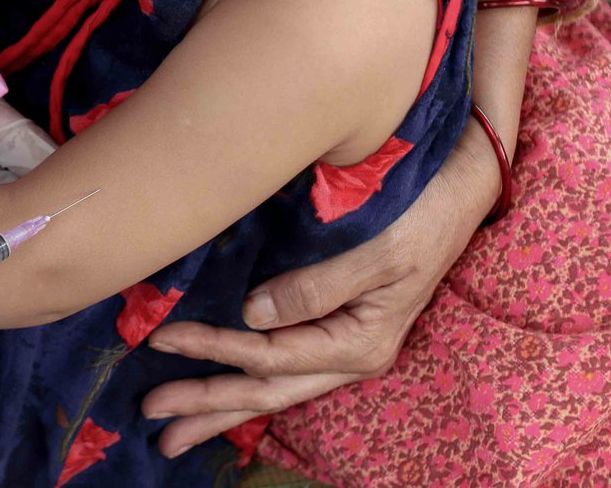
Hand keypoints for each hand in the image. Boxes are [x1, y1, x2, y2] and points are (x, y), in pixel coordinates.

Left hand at [140, 125, 498, 457]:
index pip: (270, 358)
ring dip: (220, 403)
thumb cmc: (422, 215)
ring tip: (172, 422)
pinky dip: (243, 376)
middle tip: (152, 412)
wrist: (458, 188)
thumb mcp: (377, 252)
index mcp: (359, 344)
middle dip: (207, 404)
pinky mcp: (335, 324)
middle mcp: (349, 353)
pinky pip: (280, 362)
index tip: (161, 337)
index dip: (213, 350)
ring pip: (272, 384)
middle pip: (266, 390)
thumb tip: (252, 315)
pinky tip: (218, 384)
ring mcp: (343, 342)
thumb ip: (316, 288)